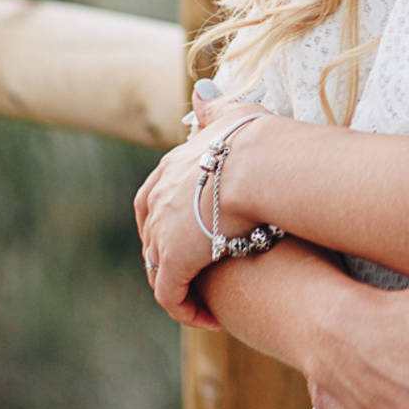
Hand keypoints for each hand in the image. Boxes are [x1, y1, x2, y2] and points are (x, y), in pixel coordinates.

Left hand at [133, 97, 271, 324]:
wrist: (257, 165)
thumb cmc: (256, 139)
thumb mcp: (233, 113)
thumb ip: (216, 106)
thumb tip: (202, 91)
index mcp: (170, 168)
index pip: (154, 199)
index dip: (169, 221)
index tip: (192, 235)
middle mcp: (157, 200)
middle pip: (152, 237)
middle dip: (170, 256)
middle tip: (199, 272)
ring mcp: (162, 231)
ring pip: (159, 270)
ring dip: (180, 286)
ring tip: (205, 298)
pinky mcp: (173, 261)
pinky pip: (172, 296)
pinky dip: (187, 309)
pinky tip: (210, 317)